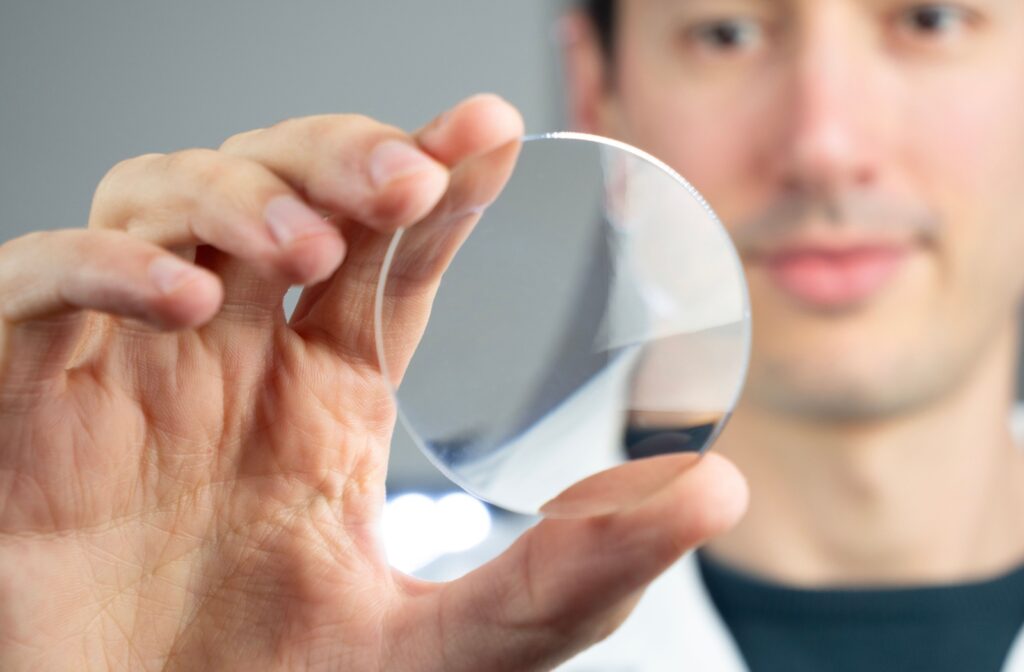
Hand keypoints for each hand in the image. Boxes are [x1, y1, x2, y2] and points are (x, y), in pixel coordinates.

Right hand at [0, 94, 747, 670]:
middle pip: (278, 190)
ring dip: (235, 193)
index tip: (490, 130)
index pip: (385, 248)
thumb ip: (572, 573)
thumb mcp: (455, 642)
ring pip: (163, 204)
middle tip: (405, 176)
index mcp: (327, 395)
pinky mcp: (29, 401)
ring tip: (309, 245)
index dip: (433, 176)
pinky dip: (98, 266)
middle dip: (336, 158)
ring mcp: (133, 369)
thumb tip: (715, 494)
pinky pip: (35, 287)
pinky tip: (186, 297)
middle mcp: (235, 360)